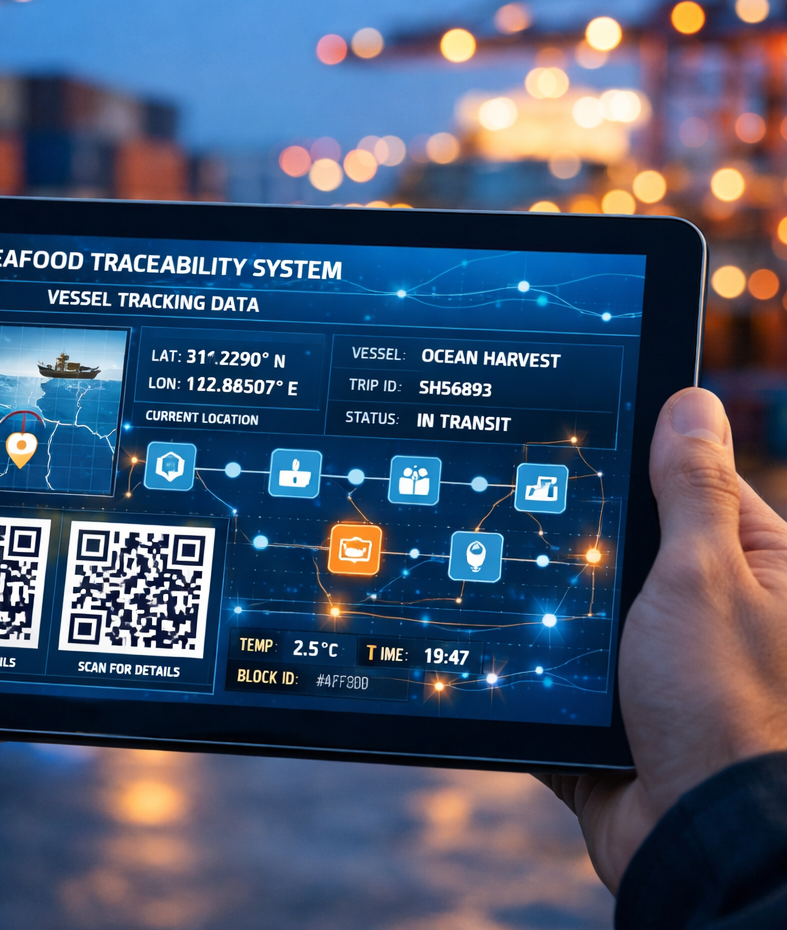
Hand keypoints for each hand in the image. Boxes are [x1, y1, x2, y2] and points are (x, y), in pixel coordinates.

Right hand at [538, 387, 786, 891]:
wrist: (700, 843)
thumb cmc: (730, 708)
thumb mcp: (706, 576)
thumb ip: (691, 490)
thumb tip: (693, 402)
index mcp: (754, 568)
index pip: (691, 483)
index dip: (638, 456)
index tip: (573, 434)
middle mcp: (712, 609)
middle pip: (630, 542)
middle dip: (583, 535)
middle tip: (521, 506)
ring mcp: (661, 659)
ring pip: (589, 600)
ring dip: (553, 598)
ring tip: (497, 565)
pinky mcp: (617, 704)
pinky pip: (566, 660)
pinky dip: (535, 651)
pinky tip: (491, 627)